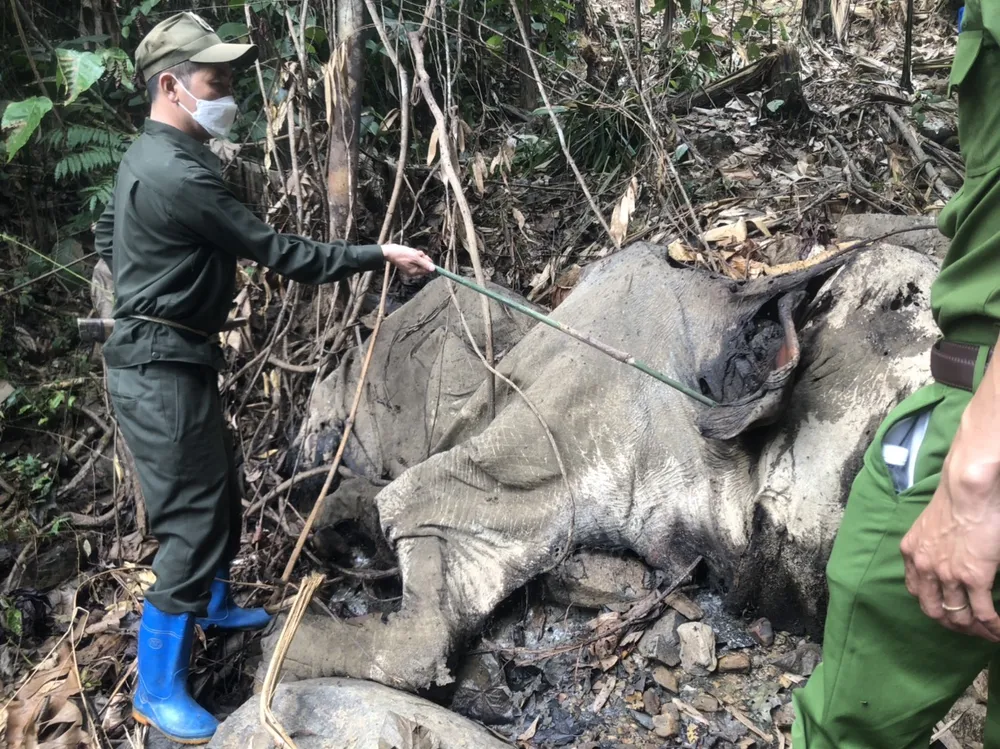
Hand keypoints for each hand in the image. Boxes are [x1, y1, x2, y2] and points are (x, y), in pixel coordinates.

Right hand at [381, 244, 434, 276]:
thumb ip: (425, 263)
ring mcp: (411, 266)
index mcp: (414, 272)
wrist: (390, 251)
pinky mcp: (409, 262)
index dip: (427, 262)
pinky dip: (414, 253)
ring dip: (418, 254)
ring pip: (420, 259)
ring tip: (411, 252)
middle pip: (424, 264)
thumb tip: (433, 269)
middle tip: (416, 253)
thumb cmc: (401, 254)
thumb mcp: (415, 258)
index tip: (423, 256)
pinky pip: (416, 258)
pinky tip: (409, 251)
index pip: (427, 269)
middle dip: (421, 257)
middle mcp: (413, 271)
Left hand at [901, 453, 999, 640]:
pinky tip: (999, 631)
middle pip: (933, 610)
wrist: (967, 489)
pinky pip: (982, 613)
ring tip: (988, 633)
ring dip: (974, 630)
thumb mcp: (930, 525)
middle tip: (969, 629)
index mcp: (911, 553)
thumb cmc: (955, 499)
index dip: (933, 605)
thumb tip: (949, 556)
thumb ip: (932, 545)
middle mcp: (924, 568)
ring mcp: (948, 576)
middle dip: (951, 624)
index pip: (916, 591)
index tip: (948, 610)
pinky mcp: (973, 578)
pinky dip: (992, 627)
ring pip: (958, 616)